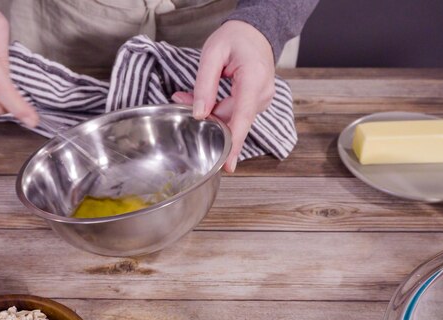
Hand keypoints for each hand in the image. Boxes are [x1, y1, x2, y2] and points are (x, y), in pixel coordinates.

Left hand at [172, 20, 275, 171]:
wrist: (257, 32)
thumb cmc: (236, 38)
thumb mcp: (213, 53)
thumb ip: (204, 84)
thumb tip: (199, 114)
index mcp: (254, 79)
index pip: (242, 116)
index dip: (234, 143)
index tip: (228, 164)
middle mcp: (262, 94)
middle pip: (232, 120)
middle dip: (206, 118)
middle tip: (180, 99)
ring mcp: (262, 100)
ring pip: (232, 119)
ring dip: (211, 113)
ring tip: (190, 96)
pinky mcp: (257, 103)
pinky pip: (235, 114)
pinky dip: (219, 111)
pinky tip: (207, 101)